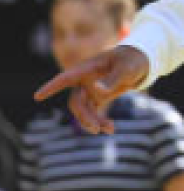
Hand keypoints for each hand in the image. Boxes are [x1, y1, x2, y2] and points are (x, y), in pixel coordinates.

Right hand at [34, 45, 149, 133]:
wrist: (139, 64)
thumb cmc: (131, 61)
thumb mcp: (126, 68)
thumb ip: (112, 79)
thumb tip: (96, 90)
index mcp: (87, 69)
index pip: (65, 78)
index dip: (52, 87)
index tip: (38, 96)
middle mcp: (84, 81)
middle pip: (76, 102)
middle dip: (84, 116)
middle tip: (95, 129)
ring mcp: (90, 90)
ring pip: (84, 110)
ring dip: (93, 122)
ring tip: (108, 130)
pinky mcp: (97, 99)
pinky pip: (93, 113)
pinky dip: (100, 122)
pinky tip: (110, 129)